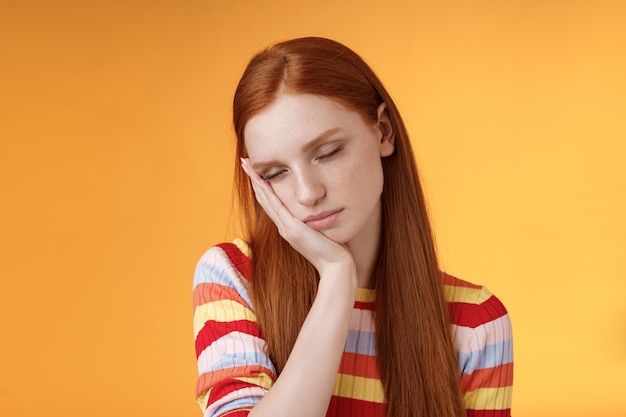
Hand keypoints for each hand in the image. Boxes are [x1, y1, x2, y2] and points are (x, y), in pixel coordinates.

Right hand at [240, 158, 353, 275]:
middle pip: (264, 198)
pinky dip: (266, 192)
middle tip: (244, 162)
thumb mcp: (322, 231)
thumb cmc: (333, 250)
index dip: (262, 186)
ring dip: (255, 181)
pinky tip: (260, 180)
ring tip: (247, 165)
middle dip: (254, 178)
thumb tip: (322, 209)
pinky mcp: (292, 229)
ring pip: (266, 200)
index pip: (272, 202)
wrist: (336, 266)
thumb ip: (317, 221)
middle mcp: (284, 226)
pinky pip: (276, 206)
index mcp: (289, 226)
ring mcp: (286, 228)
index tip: (256, 170)